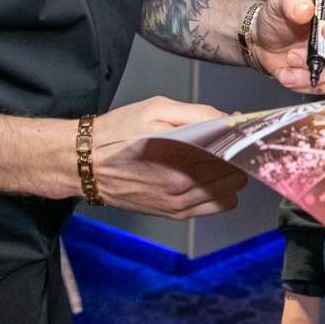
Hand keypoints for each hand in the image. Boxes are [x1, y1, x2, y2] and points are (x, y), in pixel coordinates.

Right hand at [86, 96, 246, 217]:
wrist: (86, 163)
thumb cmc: (118, 133)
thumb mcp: (157, 109)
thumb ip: (198, 113)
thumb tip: (229, 119)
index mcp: (182, 158)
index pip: (234, 151)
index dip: (239, 137)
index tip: (237, 128)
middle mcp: (183, 187)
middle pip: (237, 173)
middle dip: (235, 155)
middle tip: (223, 142)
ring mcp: (179, 204)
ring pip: (231, 192)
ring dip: (228, 175)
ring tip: (213, 159)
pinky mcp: (174, 214)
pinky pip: (216, 207)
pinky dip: (218, 191)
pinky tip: (203, 175)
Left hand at [252, 0, 324, 94]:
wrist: (266, 42)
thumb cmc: (277, 17)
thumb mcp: (278, 1)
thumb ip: (291, 2)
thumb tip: (306, 11)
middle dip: (324, 56)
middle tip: (294, 56)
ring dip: (314, 72)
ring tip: (288, 69)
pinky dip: (312, 83)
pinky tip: (292, 78)